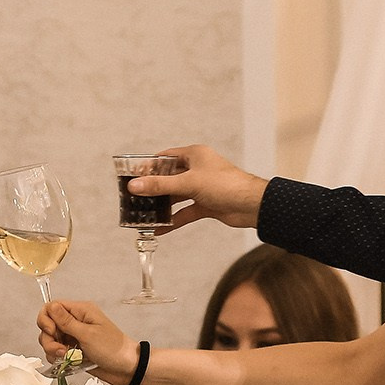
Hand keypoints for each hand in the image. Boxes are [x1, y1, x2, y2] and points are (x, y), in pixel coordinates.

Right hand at [37, 300, 134, 384]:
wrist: (126, 368)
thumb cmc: (113, 349)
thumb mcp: (88, 334)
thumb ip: (67, 321)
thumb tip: (51, 306)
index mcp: (81, 311)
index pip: (52, 307)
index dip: (46, 319)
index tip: (52, 332)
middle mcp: (75, 322)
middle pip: (48, 324)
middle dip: (49, 338)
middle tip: (60, 349)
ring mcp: (73, 336)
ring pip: (50, 339)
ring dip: (52, 349)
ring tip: (65, 356)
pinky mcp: (73, 350)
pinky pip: (56, 351)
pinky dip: (56, 357)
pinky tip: (65, 361)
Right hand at [127, 144, 268, 232]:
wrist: (252, 206)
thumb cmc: (227, 185)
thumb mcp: (188, 183)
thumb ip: (160, 185)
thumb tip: (135, 185)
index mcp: (194, 155)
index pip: (165, 157)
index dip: (148, 166)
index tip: (133, 176)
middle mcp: (197, 170)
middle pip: (169, 178)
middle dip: (153, 189)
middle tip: (135, 198)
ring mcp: (201, 188)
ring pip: (176, 196)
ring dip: (162, 206)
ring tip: (144, 214)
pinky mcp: (206, 204)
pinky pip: (185, 212)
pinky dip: (173, 219)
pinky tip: (160, 228)